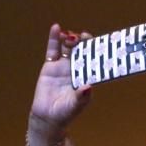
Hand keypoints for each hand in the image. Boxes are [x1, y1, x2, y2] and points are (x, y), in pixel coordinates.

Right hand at [28, 24, 93, 142]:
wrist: (46, 117)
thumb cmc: (65, 113)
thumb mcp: (75, 105)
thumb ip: (81, 96)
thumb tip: (88, 87)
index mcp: (86, 76)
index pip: (94, 59)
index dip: (97, 50)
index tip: (99, 42)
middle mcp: (76, 68)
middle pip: (83, 50)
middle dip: (85, 42)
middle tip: (85, 37)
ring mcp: (63, 66)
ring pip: (69, 47)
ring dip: (71, 39)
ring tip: (71, 36)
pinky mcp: (50, 65)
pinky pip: (53, 50)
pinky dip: (54, 39)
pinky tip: (56, 28)